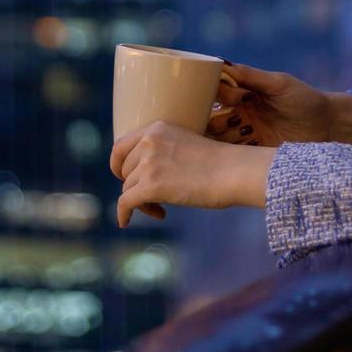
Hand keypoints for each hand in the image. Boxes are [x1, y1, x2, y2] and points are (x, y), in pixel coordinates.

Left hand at [110, 120, 273, 227]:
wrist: (233, 172)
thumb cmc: (219, 163)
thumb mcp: (185, 144)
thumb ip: (163, 151)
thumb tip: (144, 175)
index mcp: (156, 129)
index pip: (120, 146)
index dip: (118, 165)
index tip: (124, 177)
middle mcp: (148, 141)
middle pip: (125, 171)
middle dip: (135, 187)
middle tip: (153, 199)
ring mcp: (148, 163)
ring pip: (127, 189)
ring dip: (141, 202)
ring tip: (162, 209)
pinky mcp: (151, 185)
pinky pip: (125, 203)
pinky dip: (123, 214)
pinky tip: (125, 222)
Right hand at [203, 61, 335, 148]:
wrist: (329, 127)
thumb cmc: (305, 100)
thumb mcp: (279, 84)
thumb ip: (251, 75)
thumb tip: (222, 63)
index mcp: (244, 93)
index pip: (217, 91)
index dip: (220, 93)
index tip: (239, 97)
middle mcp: (241, 113)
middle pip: (212, 116)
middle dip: (214, 119)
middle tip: (232, 121)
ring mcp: (246, 134)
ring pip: (219, 137)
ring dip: (220, 138)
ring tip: (234, 137)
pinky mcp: (254, 152)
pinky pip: (234, 155)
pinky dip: (231, 155)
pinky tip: (238, 153)